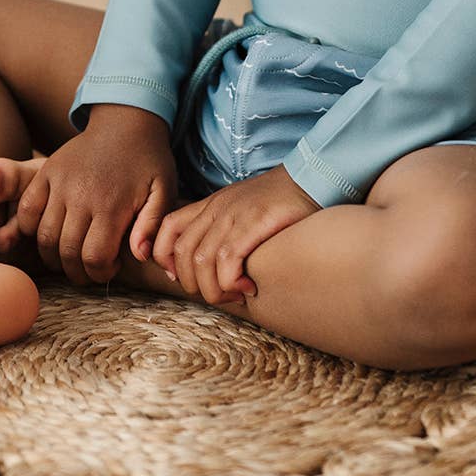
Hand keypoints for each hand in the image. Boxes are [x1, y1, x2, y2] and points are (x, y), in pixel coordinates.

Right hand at [0, 107, 183, 286]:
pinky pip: (27, 210)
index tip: (110, 267)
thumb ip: (153, 225)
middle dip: (77, 272)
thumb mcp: (164, 190)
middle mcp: (81, 195)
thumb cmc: (148, 159)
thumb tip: (139, 255)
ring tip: (70, 255)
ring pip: (43, 236)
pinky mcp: (46, 172)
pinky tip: (51, 232)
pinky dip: (30, 229)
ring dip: (54, 256)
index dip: (100, 274)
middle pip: (67, 252)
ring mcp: (59, 182)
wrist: (126, 119)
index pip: (94, 258)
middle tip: (89, 269)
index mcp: (111, 204)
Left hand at [151, 163, 318, 303]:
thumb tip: (214, 271)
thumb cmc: (280, 204)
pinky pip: (227, 260)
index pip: (167, 228)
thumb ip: (224, 232)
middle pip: (182, 253)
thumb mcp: (243, 212)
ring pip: (201, 261)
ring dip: (215, 289)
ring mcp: (232, 215)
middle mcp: (216, 209)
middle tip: (221, 295)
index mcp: (210, 205)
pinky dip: (232, 282)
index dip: (165, 258)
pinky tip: (249, 287)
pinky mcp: (252, 222)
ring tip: (237, 295)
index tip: (182, 278)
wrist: (310, 179)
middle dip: (194, 285)